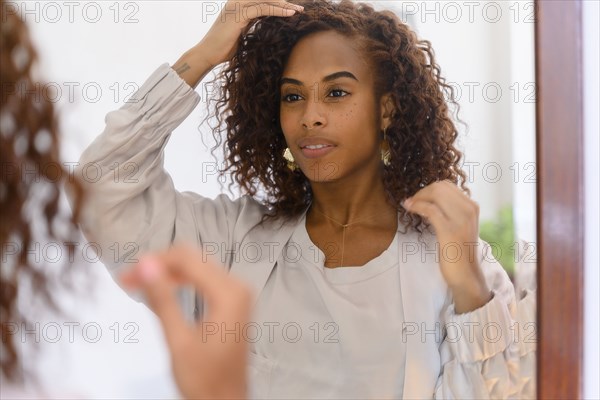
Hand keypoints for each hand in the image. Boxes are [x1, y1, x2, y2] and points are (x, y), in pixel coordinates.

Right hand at [120, 244, 252, 398]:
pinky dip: (181, 281)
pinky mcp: (232, 303)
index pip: (187, 259)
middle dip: (159, 265)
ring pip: (197, 267)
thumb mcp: (178, 340)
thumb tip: (147, 266)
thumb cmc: (207, 380)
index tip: (129, 273)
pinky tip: (161, 290)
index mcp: (229, 293)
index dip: (154, 261)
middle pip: (192, 259)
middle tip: (130, 278)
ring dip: (168, 272)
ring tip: (139, 284)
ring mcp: (236, 295)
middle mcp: (237, 288)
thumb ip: (162, 299)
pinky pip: (204, 280)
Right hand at [199, 0, 303, 65]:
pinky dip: (277, 10)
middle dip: (283, 2)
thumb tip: (266, 24)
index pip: (262, 0)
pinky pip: (262, 8)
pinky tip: (289, 13)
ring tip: (298, 10)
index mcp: (238, 4)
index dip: (277, 3)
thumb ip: (252, 24)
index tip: (292, 8)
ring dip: (284, 5)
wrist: (207, 53)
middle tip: (300, 7)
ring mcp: (237, 5)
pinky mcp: (239, 13)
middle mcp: (237, 1)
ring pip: (266, 0)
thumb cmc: (223, 47)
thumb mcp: (241, 32)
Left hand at [402, 181, 491, 312]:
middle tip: (411, 202)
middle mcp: (469, 209)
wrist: (466, 275)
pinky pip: (430, 209)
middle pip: (440, 186)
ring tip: (409, 205)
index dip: (428, 189)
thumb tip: (428, 197)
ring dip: (418, 197)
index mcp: (471, 206)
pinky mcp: (450, 231)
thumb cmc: (458, 251)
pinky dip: (417, 206)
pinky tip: (410, 209)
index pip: (447, 185)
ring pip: (435, 194)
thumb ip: (450, 211)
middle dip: (421, 192)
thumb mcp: (458, 226)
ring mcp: (461, 220)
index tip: (418, 198)